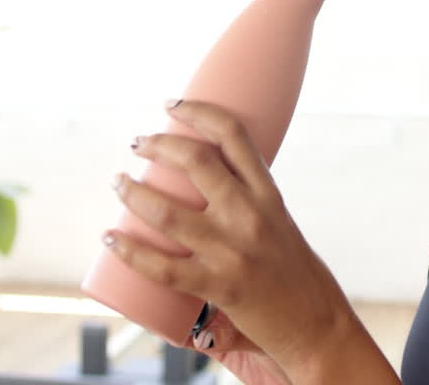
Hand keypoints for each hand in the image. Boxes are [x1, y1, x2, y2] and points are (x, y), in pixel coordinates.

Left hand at [102, 99, 353, 378]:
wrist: (317, 324)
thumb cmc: (296, 275)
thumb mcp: (279, 225)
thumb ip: (248, 205)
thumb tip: (206, 187)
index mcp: (269, 195)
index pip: (234, 135)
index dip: (199, 111)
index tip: (172, 104)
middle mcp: (251, 215)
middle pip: (196, 161)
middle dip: (158, 144)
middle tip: (137, 143)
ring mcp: (233, 250)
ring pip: (168, 211)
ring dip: (133, 192)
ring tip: (118, 183)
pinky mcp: (219, 285)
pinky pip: (162, 267)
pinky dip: (130, 251)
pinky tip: (110, 239)